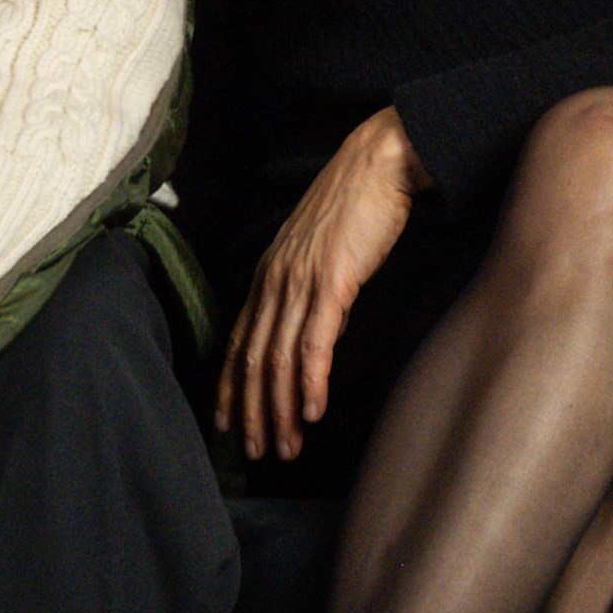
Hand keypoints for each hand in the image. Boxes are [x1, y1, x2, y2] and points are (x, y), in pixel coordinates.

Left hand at [219, 107, 426, 460]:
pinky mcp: (333, 280)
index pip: (239, 341)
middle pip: (254, 359)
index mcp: (269, 272)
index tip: (231, 424)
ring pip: (280, 359)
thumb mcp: (322, 247)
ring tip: (286, 446)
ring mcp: (301, 280)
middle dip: (254, 412)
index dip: (231, 387)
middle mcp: (275, 279)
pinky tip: (313, 410)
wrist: (381, 160)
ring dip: (281, 408)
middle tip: (259, 452)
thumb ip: (312, 289)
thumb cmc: (358, 200)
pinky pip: (315, 342)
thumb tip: (317, 332)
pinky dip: (311, 381)